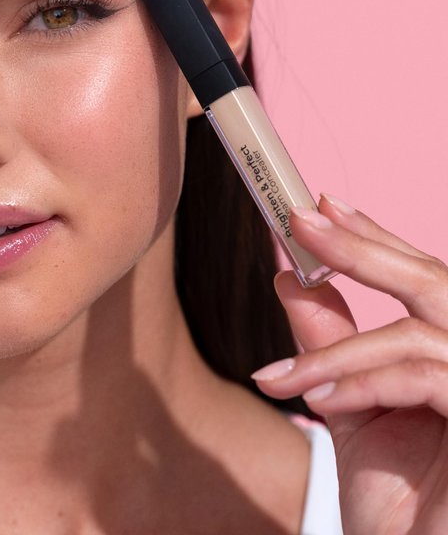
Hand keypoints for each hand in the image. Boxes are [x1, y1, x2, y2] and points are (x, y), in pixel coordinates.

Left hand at [252, 194, 447, 534]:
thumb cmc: (398, 504)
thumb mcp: (349, 409)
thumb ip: (329, 344)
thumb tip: (288, 280)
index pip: (425, 280)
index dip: (377, 239)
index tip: (323, 207)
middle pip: (436, 284)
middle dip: (365, 249)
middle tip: (302, 220)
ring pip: (418, 333)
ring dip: (338, 350)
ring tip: (280, 378)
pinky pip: (425, 376)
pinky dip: (363, 382)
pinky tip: (317, 398)